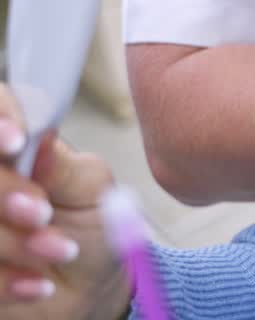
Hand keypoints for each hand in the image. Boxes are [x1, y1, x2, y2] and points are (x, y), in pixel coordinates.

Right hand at [0, 88, 127, 319]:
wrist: (86, 288)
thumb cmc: (91, 228)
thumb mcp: (92, 192)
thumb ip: (63, 166)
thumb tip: (41, 136)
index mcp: (13, 147)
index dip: (0, 120)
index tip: (17, 142)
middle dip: (6, 193)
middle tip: (42, 215)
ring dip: (16, 243)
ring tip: (60, 251)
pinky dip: (8, 279)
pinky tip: (35, 285)